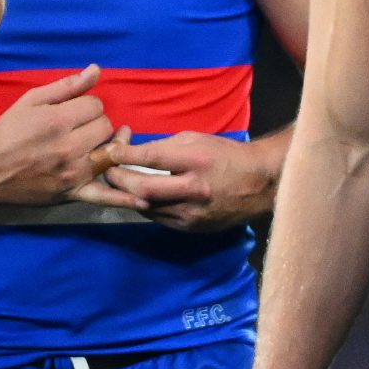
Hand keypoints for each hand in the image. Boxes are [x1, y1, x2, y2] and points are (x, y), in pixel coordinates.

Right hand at [0, 67, 145, 209]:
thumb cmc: (7, 131)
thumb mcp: (31, 101)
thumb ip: (66, 86)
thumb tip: (96, 70)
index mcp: (58, 120)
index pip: (96, 105)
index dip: (87, 106)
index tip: (74, 112)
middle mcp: (69, 146)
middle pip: (105, 127)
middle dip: (96, 124)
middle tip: (80, 129)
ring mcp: (74, 173)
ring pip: (111, 154)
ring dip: (110, 147)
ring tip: (102, 146)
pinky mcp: (73, 194)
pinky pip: (105, 196)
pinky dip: (124, 198)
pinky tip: (144, 199)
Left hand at [100, 132, 276, 231]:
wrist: (259, 183)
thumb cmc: (225, 155)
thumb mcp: (196, 140)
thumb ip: (164, 147)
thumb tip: (132, 152)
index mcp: (197, 161)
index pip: (153, 158)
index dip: (125, 155)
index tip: (109, 151)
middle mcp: (195, 190)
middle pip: (144, 190)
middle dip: (119, 180)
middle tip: (108, 171)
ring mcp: (193, 214)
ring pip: (147, 209)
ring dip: (128, 196)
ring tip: (120, 184)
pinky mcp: (193, 228)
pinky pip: (159, 218)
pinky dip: (146, 207)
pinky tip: (141, 197)